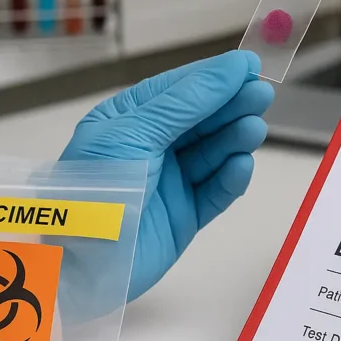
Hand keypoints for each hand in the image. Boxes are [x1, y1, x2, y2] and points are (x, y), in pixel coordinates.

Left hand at [58, 50, 273, 309]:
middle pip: (201, 120)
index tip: (250, 67)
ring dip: (234, 139)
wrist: (78, 273)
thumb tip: (230, 68)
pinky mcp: (184, 216)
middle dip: (231, 106)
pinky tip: (240, 166)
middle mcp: (149, 148)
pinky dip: (230, 178)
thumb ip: (183, 103)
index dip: (214, 77)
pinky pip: (215, 191)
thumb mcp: (132, 136)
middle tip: (262, 95)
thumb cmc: (93, 195)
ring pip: (213, 153)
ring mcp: (168, 183)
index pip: (177, 90)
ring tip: (253, 130)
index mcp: (126, 121)